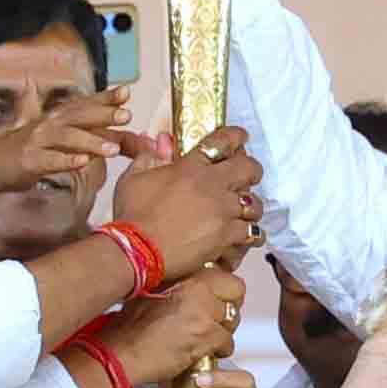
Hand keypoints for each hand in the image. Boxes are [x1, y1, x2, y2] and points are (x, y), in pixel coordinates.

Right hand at [0, 87, 143, 224]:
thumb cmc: (27, 149)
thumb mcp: (54, 134)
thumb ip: (80, 130)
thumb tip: (115, 132)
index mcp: (57, 117)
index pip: (84, 103)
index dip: (105, 97)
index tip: (126, 92)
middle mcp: (49, 124)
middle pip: (79, 116)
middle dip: (103, 114)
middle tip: (127, 115)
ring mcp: (38, 141)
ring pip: (67, 138)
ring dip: (91, 141)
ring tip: (113, 148)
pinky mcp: (29, 160)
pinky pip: (50, 160)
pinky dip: (67, 161)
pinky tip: (83, 163)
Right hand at [112, 129, 263, 275]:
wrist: (136, 251)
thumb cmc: (132, 217)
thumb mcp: (133, 178)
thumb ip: (150, 156)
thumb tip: (160, 142)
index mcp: (191, 167)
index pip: (221, 141)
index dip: (235, 136)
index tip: (241, 137)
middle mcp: (213, 186)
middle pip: (249, 169)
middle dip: (252, 171)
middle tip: (248, 176)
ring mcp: (223, 212)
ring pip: (254, 204)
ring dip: (250, 207)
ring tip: (243, 213)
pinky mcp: (227, 237)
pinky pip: (252, 234)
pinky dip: (249, 237)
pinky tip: (243, 238)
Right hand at [113, 267, 246, 387]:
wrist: (120, 351)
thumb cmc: (128, 327)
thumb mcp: (151, 293)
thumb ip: (177, 288)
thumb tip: (192, 290)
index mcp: (186, 277)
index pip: (225, 276)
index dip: (225, 289)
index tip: (220, 299)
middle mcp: (198, 291)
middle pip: (236, 292)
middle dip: (231, 305)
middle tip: (220, 318)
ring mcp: (204, 314)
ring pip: (233, 318)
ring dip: (224, 329)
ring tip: (208, 337)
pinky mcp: (205, 338)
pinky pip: (227, 342)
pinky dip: (219, 350)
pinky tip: (204, 352)